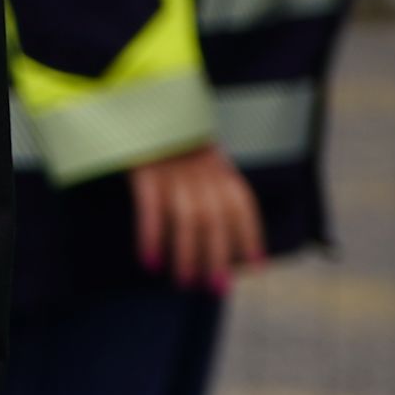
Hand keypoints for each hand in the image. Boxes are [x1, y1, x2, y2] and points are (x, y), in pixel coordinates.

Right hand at [129, 142, 264, 291]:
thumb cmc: (168, 139)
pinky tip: (151, 262)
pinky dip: (152, 238)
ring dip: (188, 254)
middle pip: (216, 219)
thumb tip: (215, 231)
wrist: (139, 106)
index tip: (255, 267)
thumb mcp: (198, 153)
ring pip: (188, 219)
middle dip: (219, 256)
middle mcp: (200, 170)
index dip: (250, 236)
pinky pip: (151, 210)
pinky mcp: (144, 172)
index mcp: (218, 165)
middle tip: (217, 288)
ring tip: (185, 282)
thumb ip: (210, 183)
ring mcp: (173, 171)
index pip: (242, 204)